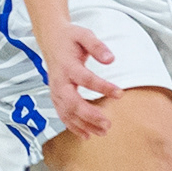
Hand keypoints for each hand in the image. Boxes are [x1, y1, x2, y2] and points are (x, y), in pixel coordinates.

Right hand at [41, 17, 120, 137]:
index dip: (103, 87)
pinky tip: (86, 135)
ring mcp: (55, 91)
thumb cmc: (70, 38)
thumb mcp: (84, 35)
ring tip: (102, 132)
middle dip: (90, 115)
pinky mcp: (55, 97)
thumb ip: (97, 46)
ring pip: (67, 112)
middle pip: (73, 102)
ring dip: (84, 125)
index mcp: (67, 65)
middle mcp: (59, 81)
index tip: (120, 93)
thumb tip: (111, 59)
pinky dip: (73, 127)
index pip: (86, 79)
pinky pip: (62, 115)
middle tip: (108, 124)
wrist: (51, 39)